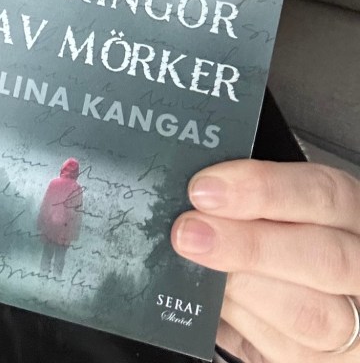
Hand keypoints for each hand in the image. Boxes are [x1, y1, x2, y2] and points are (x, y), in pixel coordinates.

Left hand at [171, 159, 359, 361]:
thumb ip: (251, 199)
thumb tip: (195, 191)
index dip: (262, 188)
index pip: (321, 193)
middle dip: (247, 244)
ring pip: (309, 313)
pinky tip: (212, 300)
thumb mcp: (285, 205)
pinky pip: (286, 349)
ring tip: (194, 267)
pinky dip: (241, 322)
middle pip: (322, 257)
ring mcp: (355, 321)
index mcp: (351, 211)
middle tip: (188, 233)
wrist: (319, 293)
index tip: (205, 189)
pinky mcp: (328, 360)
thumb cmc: (293, 235)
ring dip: (240, 288)